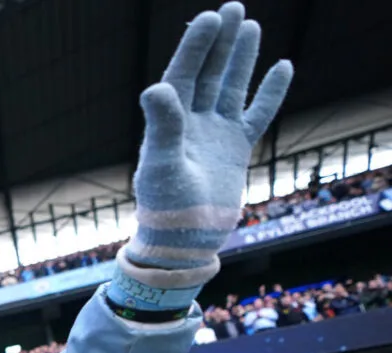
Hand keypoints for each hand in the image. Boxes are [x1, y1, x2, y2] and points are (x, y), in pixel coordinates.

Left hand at [125, 3, 292, 277]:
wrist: (184, 242)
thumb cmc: (166, 208)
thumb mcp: (162, 165)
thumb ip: (162, 126)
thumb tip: (156, 87)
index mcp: (169, 124)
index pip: (182, 75)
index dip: (196, 47)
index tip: (211, 19)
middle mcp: (191, 124)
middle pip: (208, 74)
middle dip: (219, 43)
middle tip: (233, 8)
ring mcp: (215, 135)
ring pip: (231, 88)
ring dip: (241, 59)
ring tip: (251, 26)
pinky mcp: (236, 150)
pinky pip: (256, 114)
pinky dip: (269, 93)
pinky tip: (282, 66)